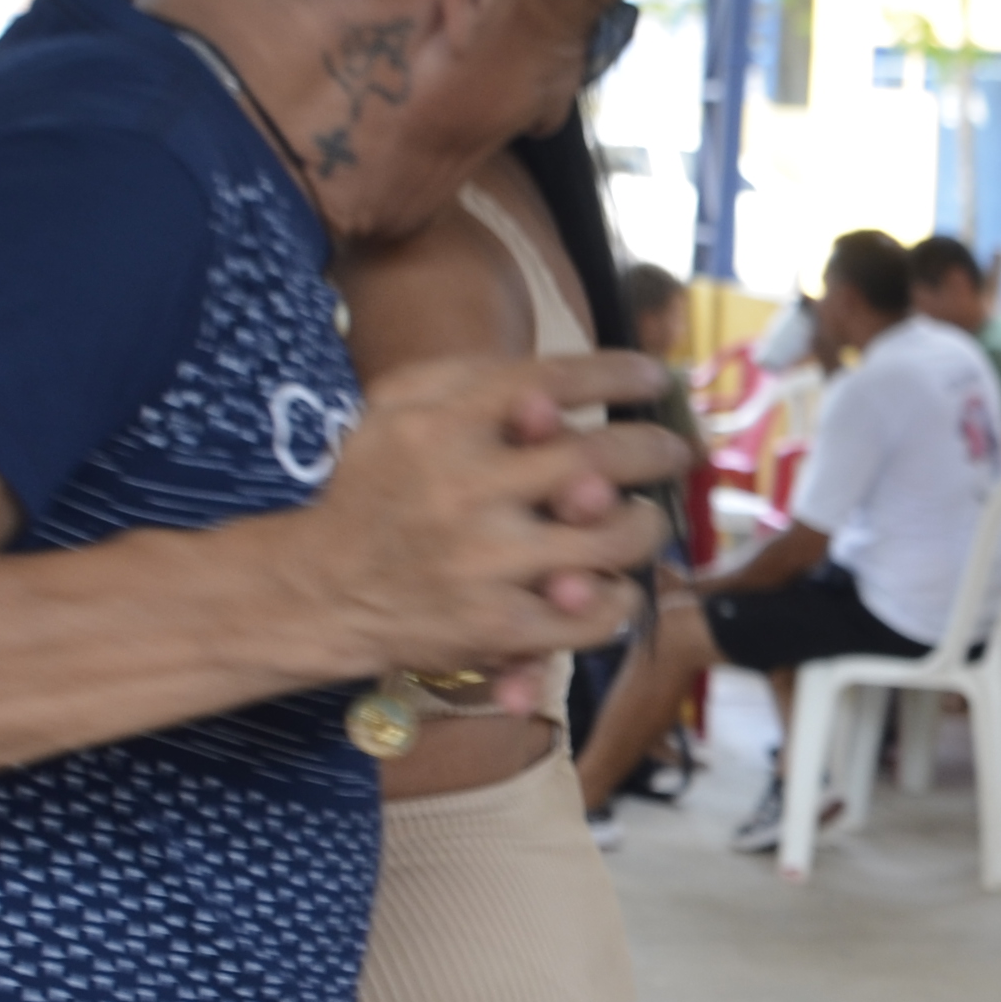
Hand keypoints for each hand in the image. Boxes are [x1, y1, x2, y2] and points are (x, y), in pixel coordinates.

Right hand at [271, 351, 688, 678]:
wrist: (324, 588)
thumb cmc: (376, 487)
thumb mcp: (397, 407)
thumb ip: (469, 376)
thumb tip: (558, 383)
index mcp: (442, 424)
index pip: (554, 383)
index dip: (619, 378)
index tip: (656, 380)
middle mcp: (466, 488)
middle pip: (598, 458)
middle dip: (654, 450)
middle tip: (676, 452)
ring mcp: (486, 562)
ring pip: (612, 539)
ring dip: (645, 526)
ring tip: (643, 520)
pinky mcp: (498, 625)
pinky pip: (595, 615)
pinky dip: (618, 599)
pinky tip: (610, 584)